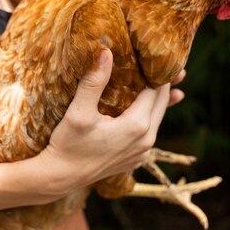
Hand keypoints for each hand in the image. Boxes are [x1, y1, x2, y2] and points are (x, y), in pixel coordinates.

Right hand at [38, 49, 184, 194]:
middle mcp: (146, 140)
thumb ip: (94, 82)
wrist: (61, 177)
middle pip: (161, 104)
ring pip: (156, 118)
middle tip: (168, 64)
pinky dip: (149, 116)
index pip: (156, 91)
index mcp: (137, 126)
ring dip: (157, 100)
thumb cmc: (68, 144)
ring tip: (164, 82)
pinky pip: (149, 132)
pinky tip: (144, 108)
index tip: (157, 54)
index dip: (157, 72)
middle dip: (164, 84)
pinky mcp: (135, 159)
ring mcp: (142, 152)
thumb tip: (106, 51)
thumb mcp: (78, 111)